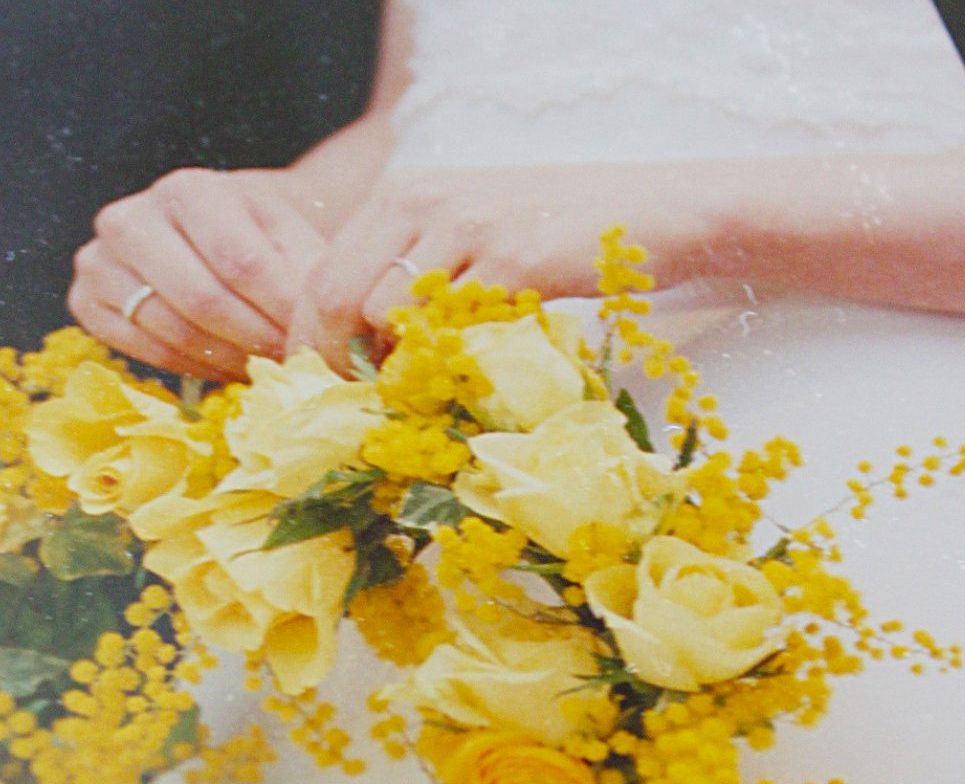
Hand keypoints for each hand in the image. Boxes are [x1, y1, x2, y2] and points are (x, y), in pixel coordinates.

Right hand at [69, 167, 327, 379]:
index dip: (280, 311)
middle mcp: (131, 218)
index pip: (240, 263)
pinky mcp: (86, 302)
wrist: (215, 231)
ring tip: (263, 364)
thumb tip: (312, 328)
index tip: (312, 337)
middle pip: (201, 301)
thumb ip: (305, 274)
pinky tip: (223, 365)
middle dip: (254, 341)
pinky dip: (191, 366)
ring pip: (171, 331)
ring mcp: (99, 261)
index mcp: (187, 190)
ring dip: (226, 359)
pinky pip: (143, 351)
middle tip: (289, 363)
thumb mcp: (291, 236)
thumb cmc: (258, 234)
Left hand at [287, 165, 722, 367]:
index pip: (319, 273)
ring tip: (415, 395)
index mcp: (401, 194)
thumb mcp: (463, 242)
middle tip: (353, 409)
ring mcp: (467, 226)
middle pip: (334, 295)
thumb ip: (405, 281)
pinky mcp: (512, 260)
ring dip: (391, 369)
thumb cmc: (551, 239)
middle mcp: (423, 199)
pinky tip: (460, 381)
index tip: (323, 389)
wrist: (655, 215)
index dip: (310, 341)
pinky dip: (442, 367)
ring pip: (381, 313)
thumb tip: (347, 354)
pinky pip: (447, 329)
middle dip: (333, 363)